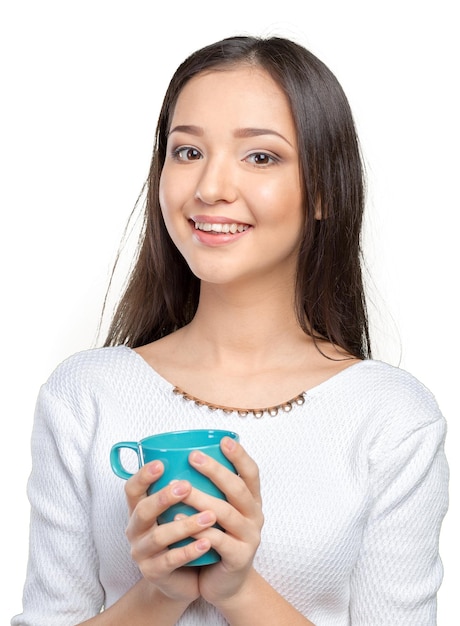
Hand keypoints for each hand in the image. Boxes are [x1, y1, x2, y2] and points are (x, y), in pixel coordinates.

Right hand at [124, 460, 216, 604]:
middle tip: (186, 486)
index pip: (132, 489)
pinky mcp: (154, 573)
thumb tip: (209, 452)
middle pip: (143, 511)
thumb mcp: (179, 510)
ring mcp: (142, 553)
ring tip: (210, 516)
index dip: (143, 476)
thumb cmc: (184, 536)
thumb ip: (186, 488)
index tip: (161, 463)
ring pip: (159, 536)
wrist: (184, 579)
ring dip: (185, 525)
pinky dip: (189, 550)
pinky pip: (170, 561)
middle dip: (163, 497)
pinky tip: (207, 542)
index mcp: (140, 509)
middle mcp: (136, 530)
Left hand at [184, 437, 263, 606]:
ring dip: (202, 498)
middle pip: (238, 489)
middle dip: (215, 471)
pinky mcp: (239, 558)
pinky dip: (198, 529)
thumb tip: (186, 457)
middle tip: (193, 456)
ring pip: (226, 513)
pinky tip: (181, 518)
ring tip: (181, 488)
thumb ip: (213, 490)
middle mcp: (255, 516)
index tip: (224, 440)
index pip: (251, 473)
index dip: (240, 456)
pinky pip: (217, 541)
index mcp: (252, 501)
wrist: (226, 585)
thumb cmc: (218, 540)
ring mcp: (249, 538)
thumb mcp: (221, 512)